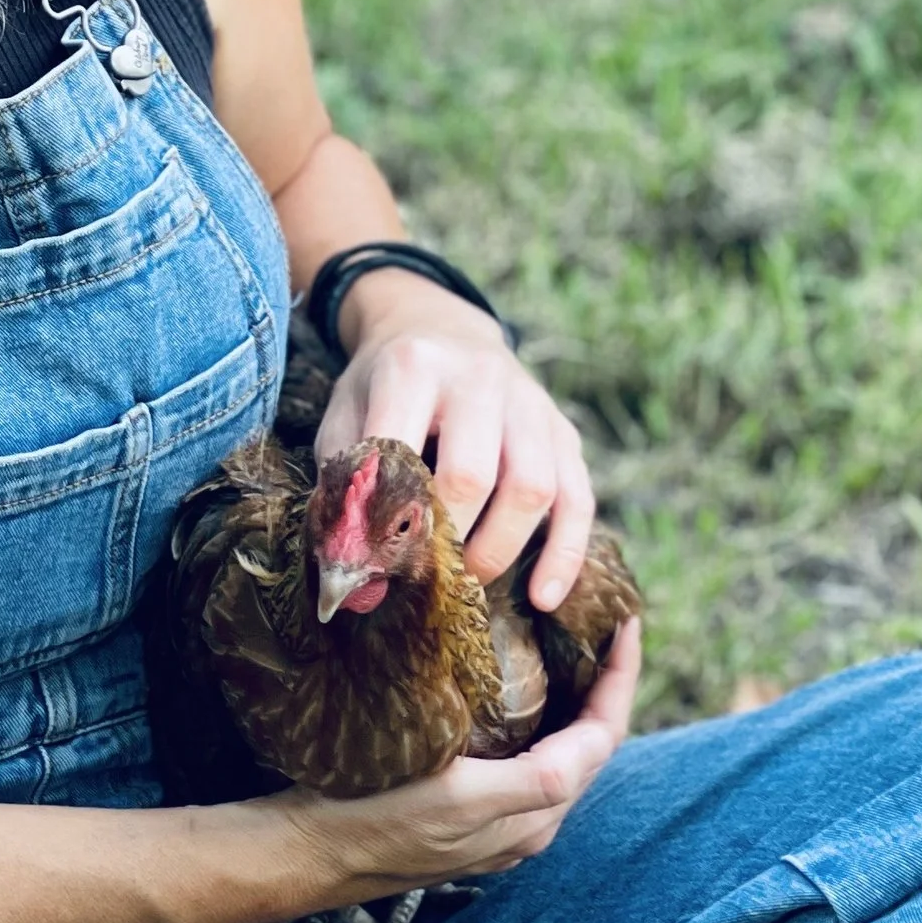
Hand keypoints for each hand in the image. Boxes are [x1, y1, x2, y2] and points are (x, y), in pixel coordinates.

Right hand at [291, 617, 641, 903]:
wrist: (303, 853)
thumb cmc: (374, 823)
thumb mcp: (457, 801)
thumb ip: (532, 784)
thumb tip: (590, 751)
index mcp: (534, 816)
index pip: (602, 739)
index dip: (621, 681)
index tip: (625, 623)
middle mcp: (524, 822)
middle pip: (585, 744)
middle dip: (600, 686)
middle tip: (597, 625)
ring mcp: (492, 819)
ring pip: (553, 750)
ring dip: (569, 700)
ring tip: (564, 644)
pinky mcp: (460, 809)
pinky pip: (518, 757)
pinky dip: (531, 717)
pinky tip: (507, 688)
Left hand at [314, 272, 597, 610]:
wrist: (438, 327)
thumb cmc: (383, 385)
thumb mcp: (346, 414)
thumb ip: (343, 483)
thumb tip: (350, 571)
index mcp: (414, 368)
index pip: (405, 453)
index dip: (392, 518)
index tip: (378, 564)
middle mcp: (479, 378)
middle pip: (473, 475)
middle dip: (447, 541)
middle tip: (424, 578)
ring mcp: (530, 403)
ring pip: (533, 489)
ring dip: (499, 550)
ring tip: (468, 581)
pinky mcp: (564, 429)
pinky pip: (578, 499)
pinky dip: (564, 553)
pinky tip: (542, 595)